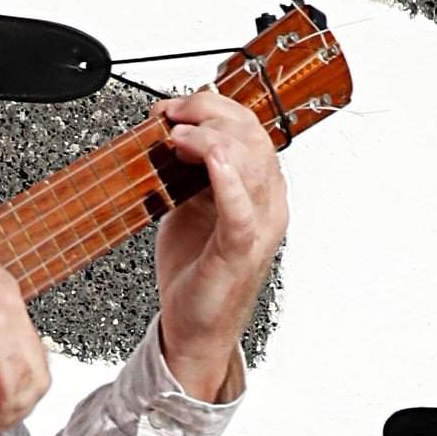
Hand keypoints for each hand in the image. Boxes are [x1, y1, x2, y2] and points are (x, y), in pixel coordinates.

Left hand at [150, 85, 287, 401]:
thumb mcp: (188, 206)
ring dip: (210, 139)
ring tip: (176, 137)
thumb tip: (172, 131)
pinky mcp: (239, 252)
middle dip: (208, 114)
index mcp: (258, 189)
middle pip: (253, 136)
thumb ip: (188, 171)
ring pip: (253, 163)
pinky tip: (213, 161)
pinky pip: (241, 211)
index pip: (249, 128)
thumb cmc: (194, 271)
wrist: (192, 329)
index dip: (211, 107)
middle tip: (170, 116)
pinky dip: (228, 181)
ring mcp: (257, 227)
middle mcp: (266, 204)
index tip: (171, 108)